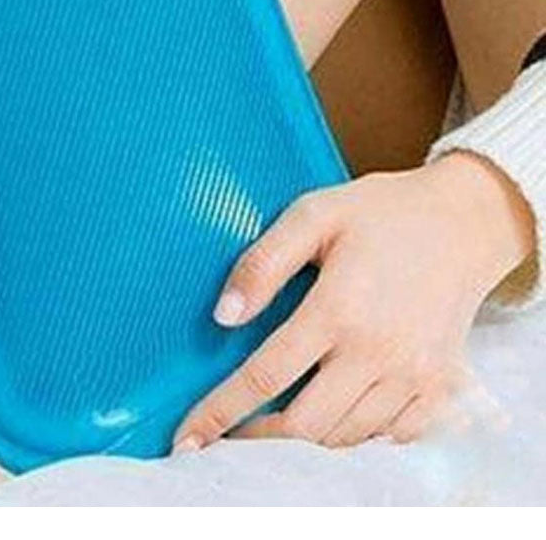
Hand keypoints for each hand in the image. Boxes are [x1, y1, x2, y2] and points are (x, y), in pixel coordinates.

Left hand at [173, 152, 533, 449]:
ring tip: (277, 417)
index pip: (266, 376)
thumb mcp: (313, 215)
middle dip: (258, 436)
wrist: (463, 221)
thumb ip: (263, 264)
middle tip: (231, 429)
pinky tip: (335, 409)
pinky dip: (356, 435)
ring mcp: (414, 375)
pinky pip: (390, 438)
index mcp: (339, 308)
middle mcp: (379, 352)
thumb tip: (223, 316)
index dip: (220, 411)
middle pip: (305, 425)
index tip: (188, 438)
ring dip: (304, 436)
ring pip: (345, 438)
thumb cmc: (380, 213)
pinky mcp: (440, 388)